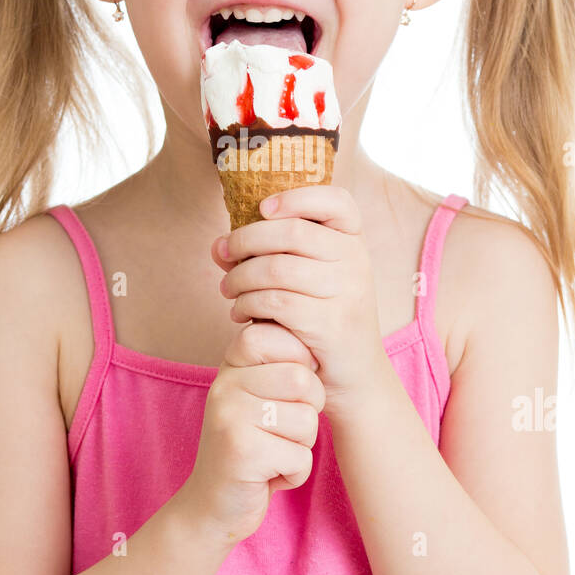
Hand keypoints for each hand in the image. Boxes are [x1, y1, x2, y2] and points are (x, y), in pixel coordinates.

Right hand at [180, 318, 325, 544]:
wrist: (213, 506)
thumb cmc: (251, 447)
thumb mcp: (259, 397)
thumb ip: (279, 365)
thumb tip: (318, 326)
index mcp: (231, 365)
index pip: (277, 335)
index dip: (300, 364)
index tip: (287, 392)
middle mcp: (225, 384)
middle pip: (303, 379)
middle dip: (308, 412)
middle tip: (283, 431)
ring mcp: (230, 416)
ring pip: (307, 420)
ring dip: (301, 447)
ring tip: (273, 453)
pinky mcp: (241, 452)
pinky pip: (300, 457)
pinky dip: (294, 473)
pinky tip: (269, 476)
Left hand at [211, 185, 387, 419]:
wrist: (355, 376)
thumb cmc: (320, 319)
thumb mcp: (305, 280)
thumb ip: (266, 256)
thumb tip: (217, 246)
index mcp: (353, 241)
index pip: (337, 201)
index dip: (297, 197)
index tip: (263, 209)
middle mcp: (356, 261)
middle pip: (292, 232)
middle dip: (246, 240)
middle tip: (223, 256)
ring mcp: (348, 292)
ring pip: (277, 268)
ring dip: (240, 277)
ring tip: (228, 290)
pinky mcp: (332, 324)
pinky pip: (276, 302)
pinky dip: (248, 304)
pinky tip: (240, 313)